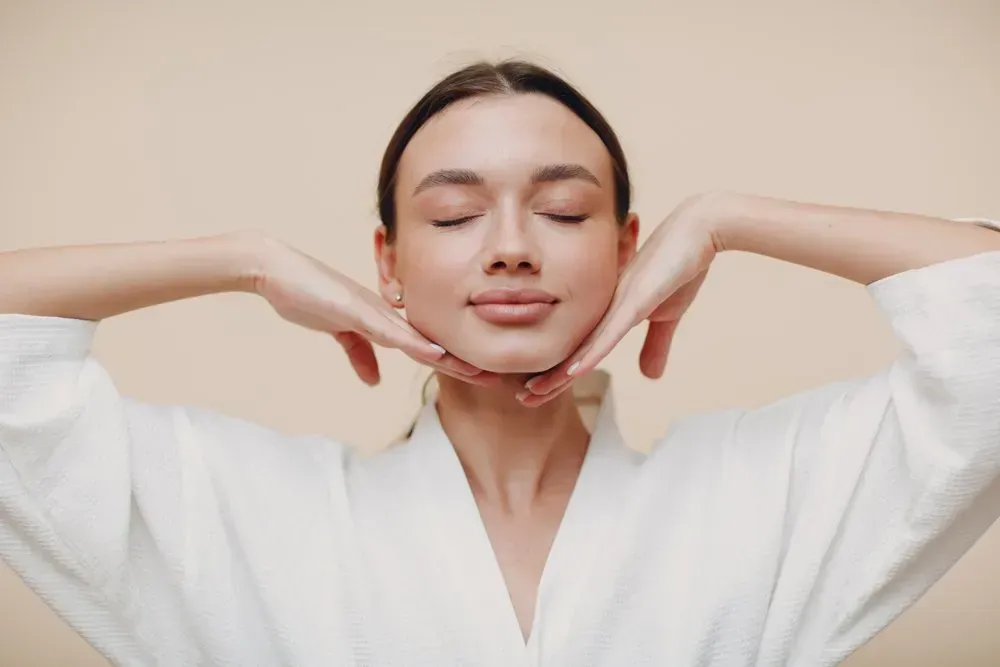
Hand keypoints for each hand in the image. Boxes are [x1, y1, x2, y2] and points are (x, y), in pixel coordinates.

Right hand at [253, 237, 497, 386]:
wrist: (274, 269)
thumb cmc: (306, 295)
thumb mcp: (338, 332)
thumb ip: (359, 354)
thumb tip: (375, 381)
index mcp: (384, 318)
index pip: (424, 344)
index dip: (452, 361)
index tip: (479, 375)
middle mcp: (385, 312)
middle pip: (431, 342)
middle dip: (462, 361)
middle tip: (495, 378)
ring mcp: (372, 310)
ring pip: (418, 338)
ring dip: (448, 356)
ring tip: (478, 371)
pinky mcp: (354, 309)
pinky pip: (388, 330)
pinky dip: (413, 344)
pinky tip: (435, 354)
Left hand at [520, 194, 720, 405]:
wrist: (698, 231)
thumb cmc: (679, 268)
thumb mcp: (668, 317)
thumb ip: (655, 345)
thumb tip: (649, 377)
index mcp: (609, 313)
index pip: (580, 349)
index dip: (559, 372)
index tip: (537, 392)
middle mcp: (605, 308)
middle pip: (571, 349)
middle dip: (548, 376)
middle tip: (523, 398)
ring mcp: (618, 304)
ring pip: (583, 345)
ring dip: (559, 372)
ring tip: (534, 392)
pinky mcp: (636, 301)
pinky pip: (610, 333)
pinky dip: (591, 354)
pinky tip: (572, 372)